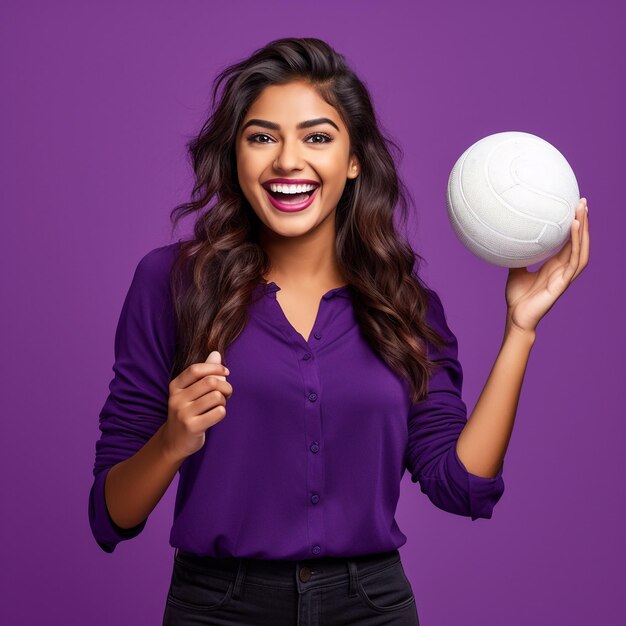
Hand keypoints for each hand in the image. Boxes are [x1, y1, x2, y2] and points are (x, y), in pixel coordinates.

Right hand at [161, 350, 232, 462]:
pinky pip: (218, 412)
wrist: (175, 440)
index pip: (196, 369)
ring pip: (216, 397)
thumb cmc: (188, 411)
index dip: (214, 367)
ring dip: (224, 400)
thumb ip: (203, 373)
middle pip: (210, 382)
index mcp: (175, 386)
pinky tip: (216, 415)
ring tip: (220, 404)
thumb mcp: (191, 390)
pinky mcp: (192, 427)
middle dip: (225, 385)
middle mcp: (176, 399)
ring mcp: (183, 414)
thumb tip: (216, 353)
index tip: (226, 372)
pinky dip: (222, 412)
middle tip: (227, 392)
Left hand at [504, 198, 589, 333]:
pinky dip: (576, 243)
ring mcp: (565, 276)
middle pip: (580, 242)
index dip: (574, 226)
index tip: (574, 207)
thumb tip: (511, 241)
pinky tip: (574, 228)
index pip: (570, 242)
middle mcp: (564, 269)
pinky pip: (574, 261)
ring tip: (581, 210)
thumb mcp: (516, 270)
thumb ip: (519, 257)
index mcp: (556, 265)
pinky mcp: (562, 283)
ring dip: (584, 230)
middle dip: (583, 222)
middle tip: (582, 201)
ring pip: (581, 249)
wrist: (516, 317)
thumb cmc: (517, 297)